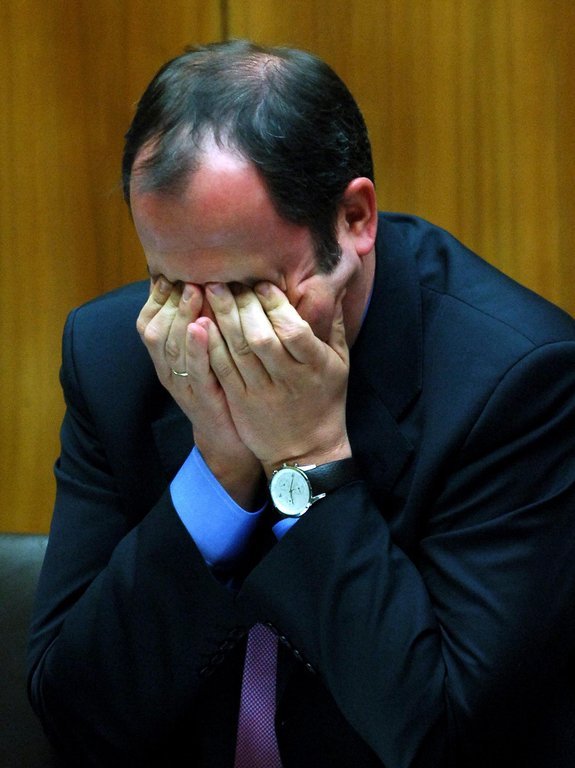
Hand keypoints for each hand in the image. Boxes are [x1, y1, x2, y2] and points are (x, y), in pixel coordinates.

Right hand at [136, 277, 262, 507]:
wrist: (228, 439)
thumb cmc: (219, 389)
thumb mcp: (205, 354)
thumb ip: (199, 324)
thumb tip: (202, 283)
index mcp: (165, 358)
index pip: (149, 321)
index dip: (158, 296)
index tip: (174, 272)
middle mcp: (167, 370)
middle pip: (157, 329)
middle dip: (170, 300)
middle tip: (188, 276)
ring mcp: (182, 385)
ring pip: (172, 347)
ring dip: (182, 316)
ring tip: (193, 291)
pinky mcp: (202, 398)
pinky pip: (195, 371)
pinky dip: (197, 348)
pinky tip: (204, 327)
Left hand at [203, 281, 351, 475]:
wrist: (306, 450)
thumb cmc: (326, 401)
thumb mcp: (340, 363)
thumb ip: (332, 325)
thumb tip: (330, 288)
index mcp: (315, 366)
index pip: (292, 329)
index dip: (275, 304)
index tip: (262, 285)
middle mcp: (287, 378)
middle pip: (259, 336)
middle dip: (242, 304)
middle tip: (228, 280)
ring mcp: (261, 391)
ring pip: (237, 350)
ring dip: (222, 317)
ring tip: (210, 291)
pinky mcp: (241, 401)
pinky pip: (222, 368)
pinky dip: (210, 344)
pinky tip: (201, 323)